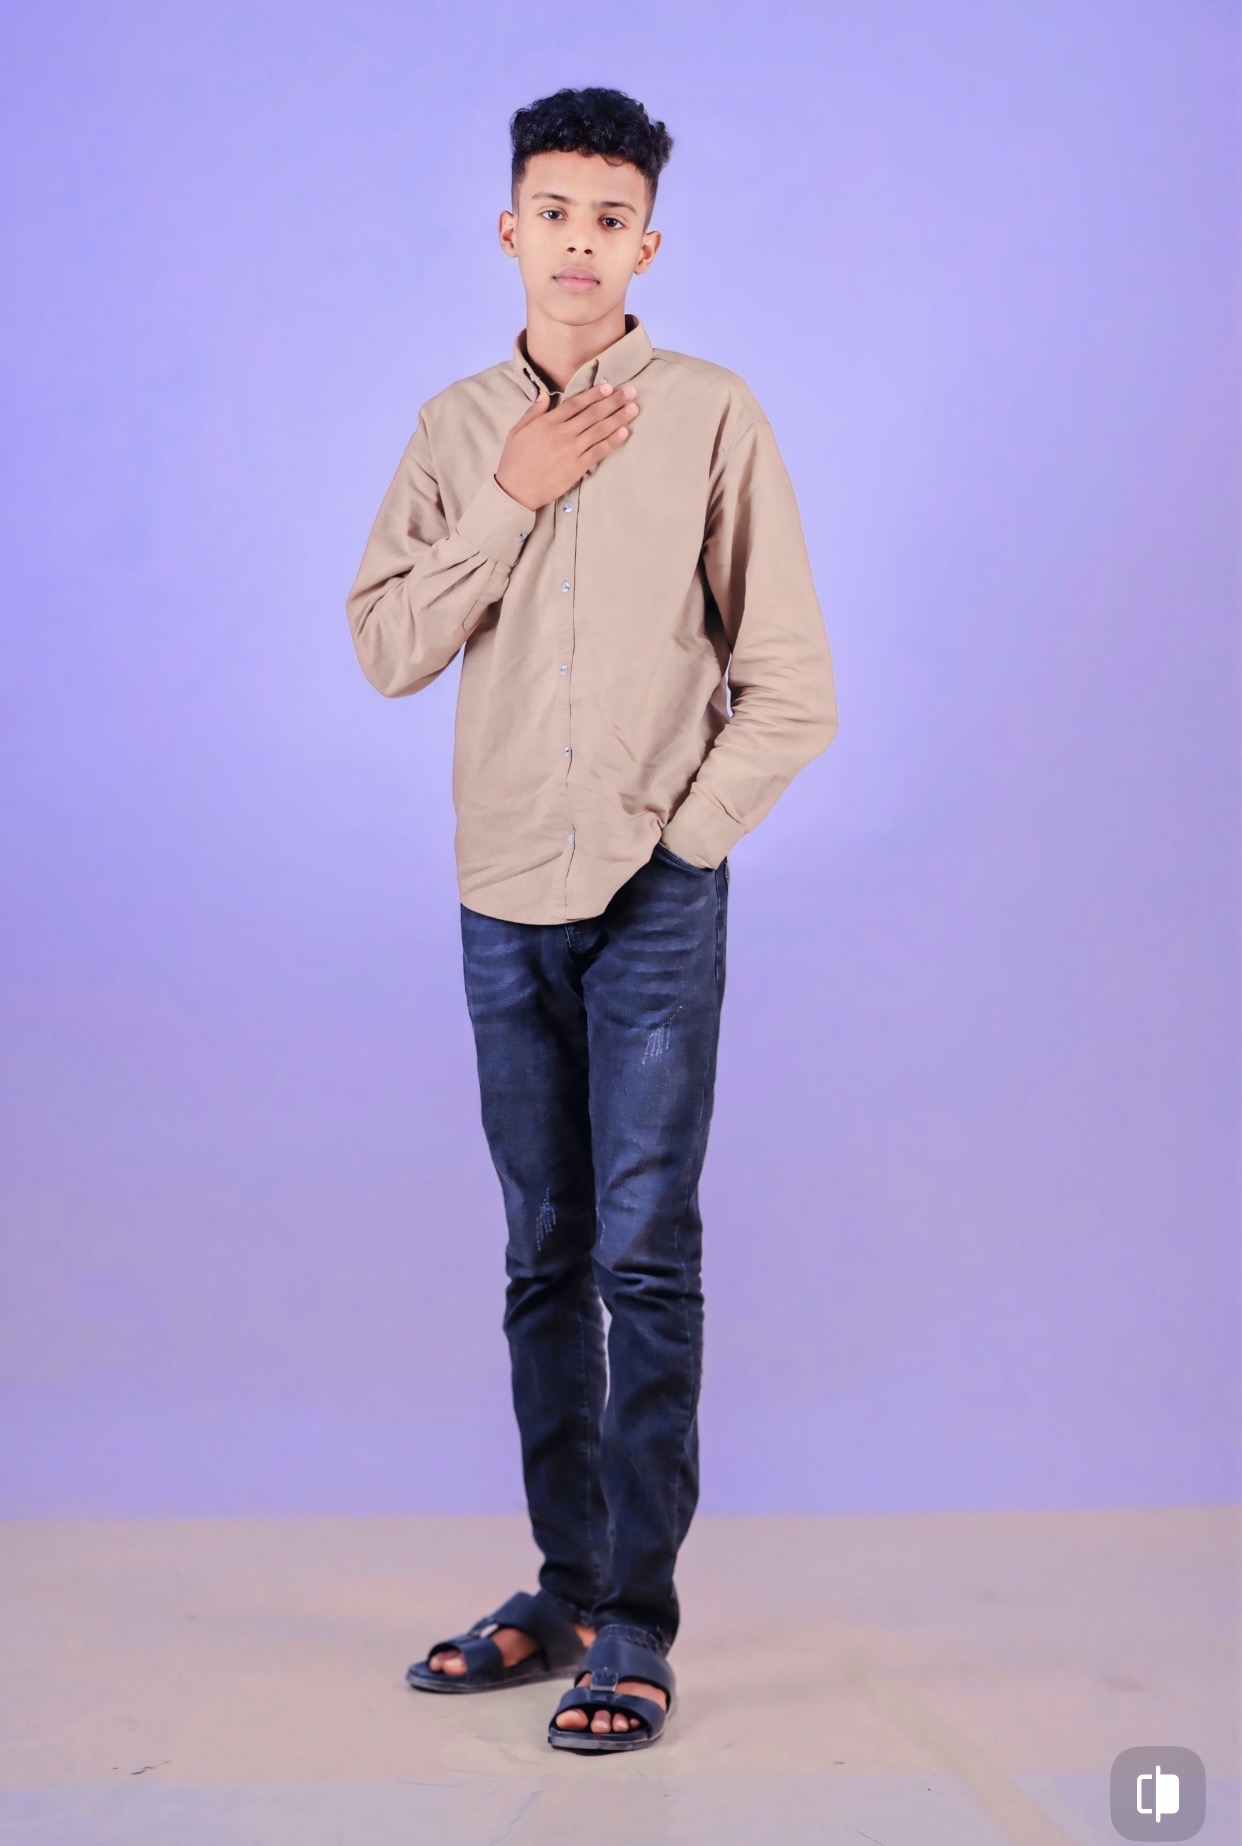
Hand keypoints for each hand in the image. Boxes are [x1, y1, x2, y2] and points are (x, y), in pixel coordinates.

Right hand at [494, 380, 639, 512]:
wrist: (516, 491)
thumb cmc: (514, 461)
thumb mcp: (517, 431)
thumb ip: (533, 412)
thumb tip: (545, 395)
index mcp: (548, 423)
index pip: (576, 404)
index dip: (594, 394)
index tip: (609, 387)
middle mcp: (562, 434)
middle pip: (593, 414)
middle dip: (614, 402)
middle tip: (631, 392)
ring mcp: (571, 451)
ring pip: (599, 430)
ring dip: (618, 418)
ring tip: (634, 409)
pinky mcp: (577, 468)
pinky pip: (599, 452)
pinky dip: (612, 442)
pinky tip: (624, 432)